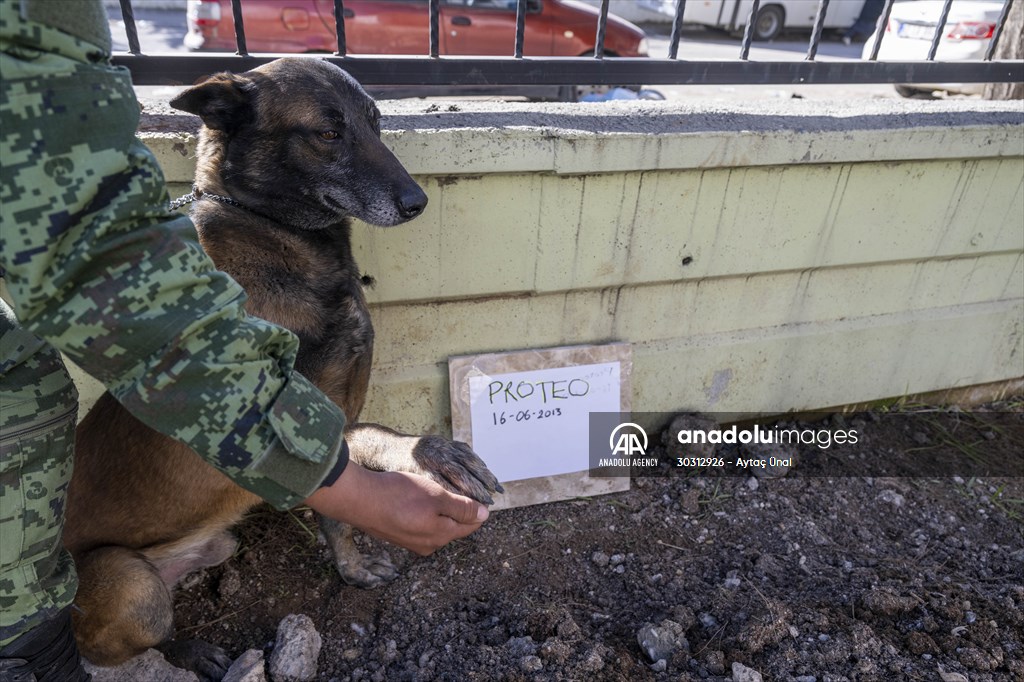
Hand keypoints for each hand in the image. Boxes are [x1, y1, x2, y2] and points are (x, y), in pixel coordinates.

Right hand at [304, 462, 489, 555]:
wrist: (359, 500)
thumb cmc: (398, 495)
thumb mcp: (436, 496)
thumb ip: (461, 507)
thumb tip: (485, 515)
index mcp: (442, 536)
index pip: (471, 525)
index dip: (478, 508)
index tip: (478, 491)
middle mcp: (428, 545)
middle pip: (454, 526)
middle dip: (459, 509)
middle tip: (459, 488)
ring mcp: (412, 542)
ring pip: (436, 525)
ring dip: (441, 510)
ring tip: (438, 492)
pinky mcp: (398, 535)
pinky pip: (420, 524)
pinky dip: (424, 512)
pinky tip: (417, 499)